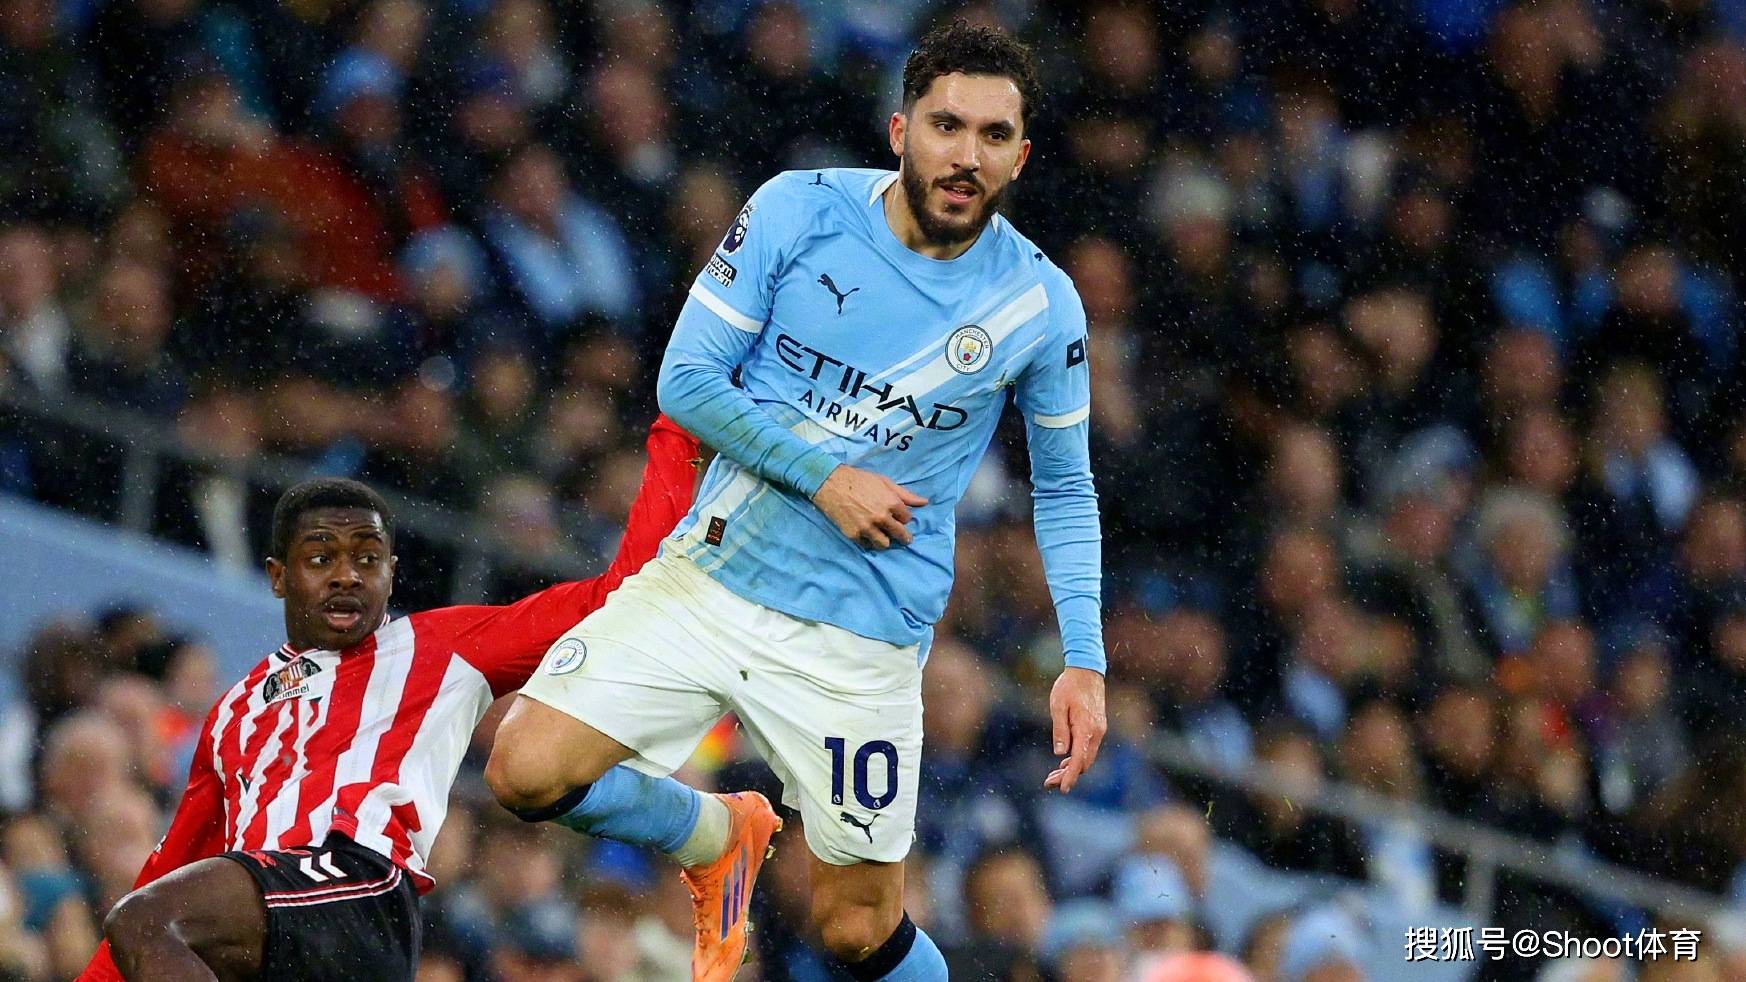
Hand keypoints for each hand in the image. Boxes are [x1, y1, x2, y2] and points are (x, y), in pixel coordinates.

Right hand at [811, 465, 927, 548]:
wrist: (831, 483)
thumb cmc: (859, 479)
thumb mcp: (884, 482)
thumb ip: (905, 494)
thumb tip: (925, 502)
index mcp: (891, 503)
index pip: (907, 518)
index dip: (903, 518)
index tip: (899, 517)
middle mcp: (881, 517)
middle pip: (900, 534)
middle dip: (903, 536)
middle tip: (904, 538)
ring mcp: (867, 528)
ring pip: (885, 544)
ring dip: (885, 540)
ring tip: (882, 535)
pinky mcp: (854, 535)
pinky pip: (867, 545)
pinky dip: (868, 541)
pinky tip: (866, 534)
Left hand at [1044, 667, 1105, 793]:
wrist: (1087, 670)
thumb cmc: (1069, 686)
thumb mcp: (1058, 706)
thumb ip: (1060, 730)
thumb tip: (1060, 754)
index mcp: (1086, 728)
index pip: (1079, 760)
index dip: (1070, 776)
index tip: (1062, 789)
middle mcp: (1096, 732)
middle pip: (1084, 763)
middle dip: (1068, 776)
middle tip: (1048, 783)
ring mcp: (1099, 730)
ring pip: (1087, 757)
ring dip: (1072, 769)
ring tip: (1052, 776)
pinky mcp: (1097, 727)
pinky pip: (1088, 749)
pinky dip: (1077, 758)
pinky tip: (1064, 762)